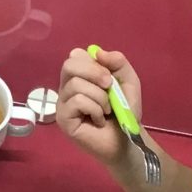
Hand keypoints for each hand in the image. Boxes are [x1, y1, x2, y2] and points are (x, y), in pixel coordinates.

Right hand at [56, 47, 141, 172]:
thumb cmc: (124, 111)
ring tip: (106, 110)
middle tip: (109, 86)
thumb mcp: (128, 81)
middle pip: (69, 65)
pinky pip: (77, 101)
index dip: (93, 62)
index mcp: (80, 77)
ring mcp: (63, 104)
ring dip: (100, 97)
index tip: (109, 76)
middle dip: (94, 73)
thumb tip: (98, 52)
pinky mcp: (63, 119)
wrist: (128, 140)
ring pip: (76, 85)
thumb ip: (118, 62)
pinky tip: (99, 120)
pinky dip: (95, 109)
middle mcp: (67, 88)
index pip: (75, 56)